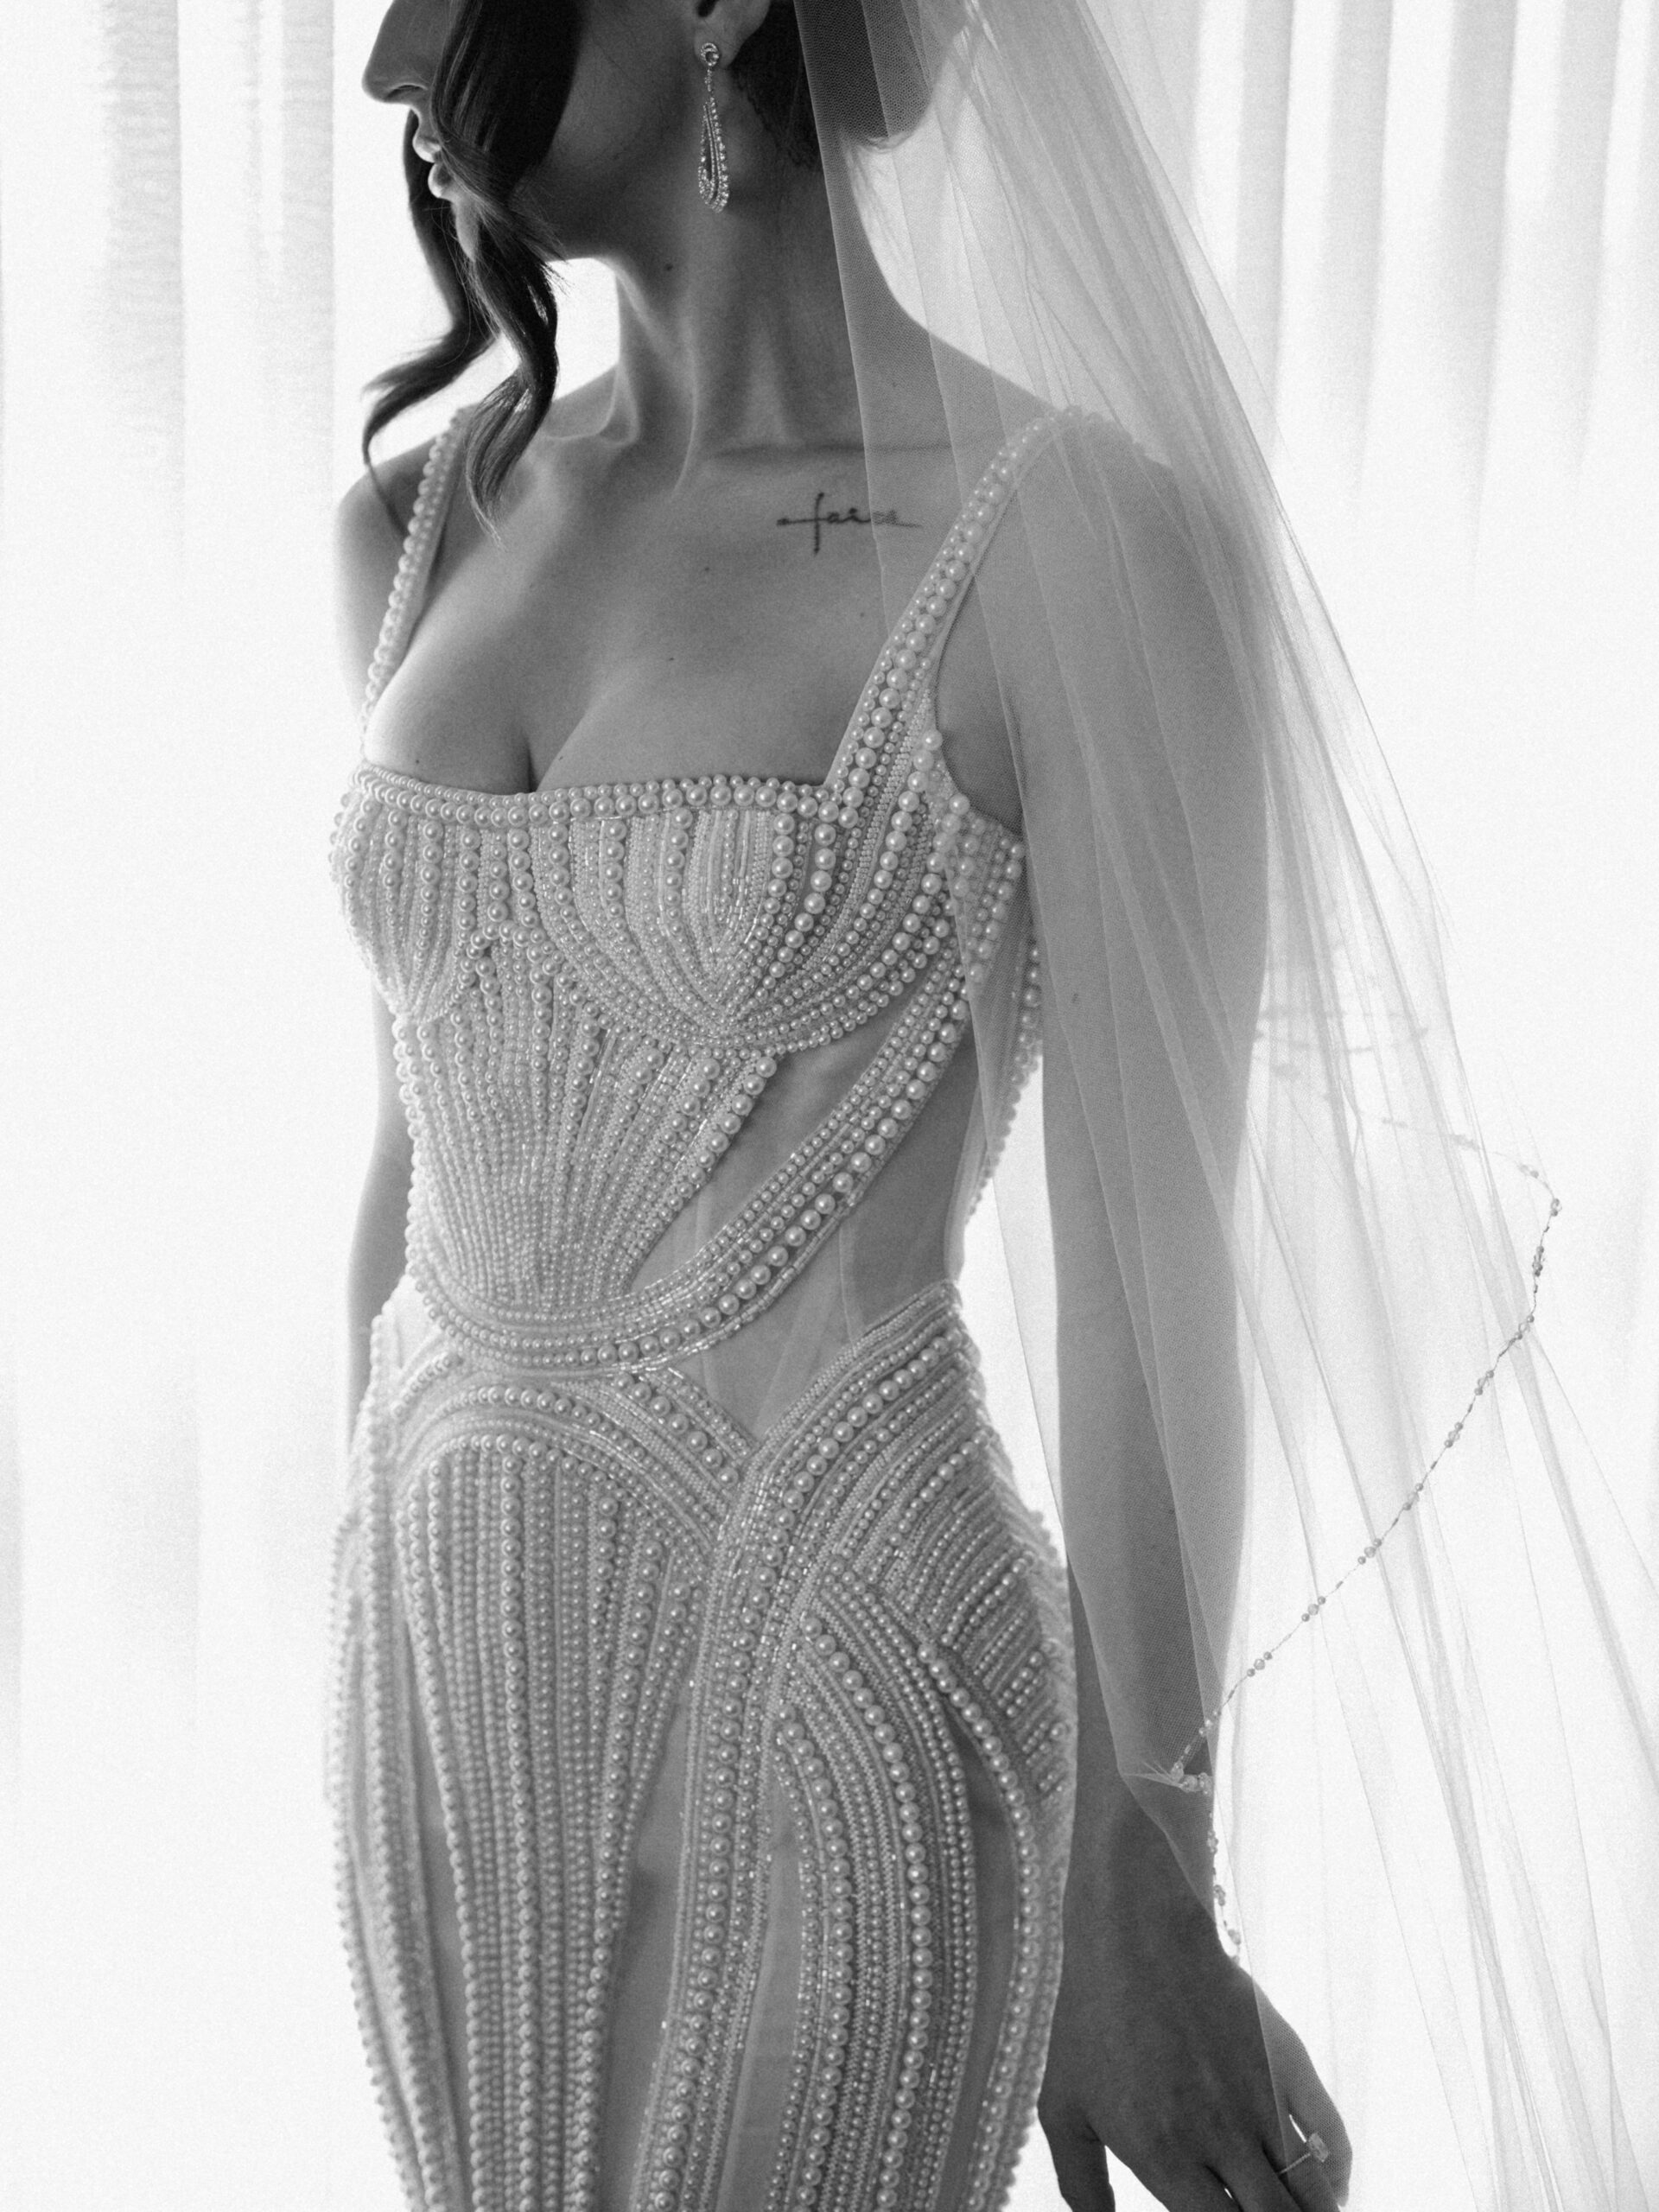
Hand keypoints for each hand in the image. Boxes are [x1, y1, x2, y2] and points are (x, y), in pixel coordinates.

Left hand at [1036, 1824, 1350, 2210]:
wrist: (1137, 1934)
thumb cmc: (1090, 2021)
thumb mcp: (1064, 2108)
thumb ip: (1081, 2185)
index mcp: (1163, 2156)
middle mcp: (1219, 2136)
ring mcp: (1259, 2099)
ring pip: (1314, 2194)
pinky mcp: (1288, 2062)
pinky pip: (1334, 2141)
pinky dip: (1339, 2177)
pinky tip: (1327, 2188)